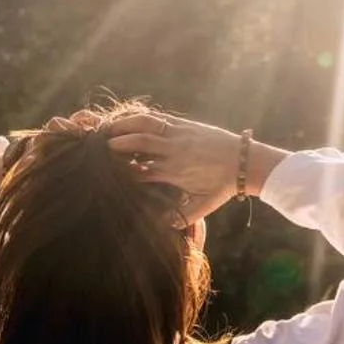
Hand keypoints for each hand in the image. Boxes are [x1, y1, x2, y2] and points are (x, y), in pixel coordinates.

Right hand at [106, 112, 286, 223]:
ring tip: (107, 129)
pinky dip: (139, 118)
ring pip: (145, 125)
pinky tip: (126, 119)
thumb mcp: (202, 206)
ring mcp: (179, 135)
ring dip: (123, 125)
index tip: (106, 175)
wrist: (245, 162)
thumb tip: (160, 225)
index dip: (121, 173)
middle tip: (98, 148)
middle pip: (138, 144)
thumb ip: (181, 217)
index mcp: (174, 173)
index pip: (139, 172)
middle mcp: (174, 152)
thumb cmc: (222, 186)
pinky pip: (157, 118)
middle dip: (116, 145)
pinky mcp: (184, 125)